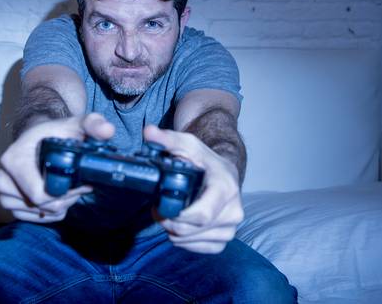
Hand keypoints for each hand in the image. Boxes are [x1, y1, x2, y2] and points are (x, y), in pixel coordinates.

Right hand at [0, 113, 113, 222]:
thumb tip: (107, 130)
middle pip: (41, 206)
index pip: (40, 194)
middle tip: (78, 185)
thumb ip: (93, 124)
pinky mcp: (10, 206)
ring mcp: (5, 195)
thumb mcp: (76, 124)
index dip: (66, 193)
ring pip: (40, 213)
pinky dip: (52, 211)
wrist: (38, 139)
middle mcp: (2, 179)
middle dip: (66, 198)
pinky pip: (36, 219)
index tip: (80, 182)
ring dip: (60, 205)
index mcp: (13, 160)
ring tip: (67, 186)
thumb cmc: (55, 133)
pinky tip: (59, 195)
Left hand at [144, 124, 243, 253]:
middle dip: (169, 222)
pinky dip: (185, 241)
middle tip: (158, 209)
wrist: (223, 172)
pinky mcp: (224, 239)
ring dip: (175, 232)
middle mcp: (233, 210)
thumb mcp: (187, 144)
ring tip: (170, 215)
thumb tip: (148, 132)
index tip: (161, 206)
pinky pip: (199, 249)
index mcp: (225, 188)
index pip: (201, 215)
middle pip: (192, 230)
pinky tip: (181, 226)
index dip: (176, 216)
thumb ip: (167, 139)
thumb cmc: (204, 159)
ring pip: (193, 241)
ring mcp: (231, 228)